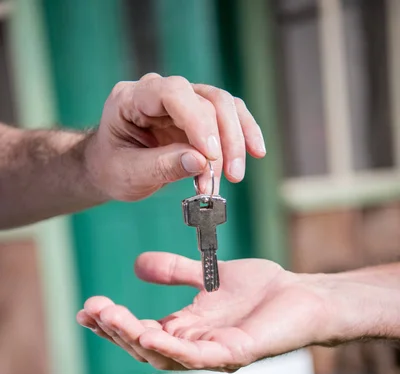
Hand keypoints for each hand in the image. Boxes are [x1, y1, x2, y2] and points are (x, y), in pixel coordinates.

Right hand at [77, 252, 335, 371]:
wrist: (305, 295)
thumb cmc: (264, 291)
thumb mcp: (208, 276)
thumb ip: (177, 272)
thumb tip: (138, 265)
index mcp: (187, 332)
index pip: (141, 333)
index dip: (113, 325)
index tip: (87, 309)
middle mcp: (195, 349)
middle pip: (145, 348)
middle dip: (116, 331)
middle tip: (93, 309)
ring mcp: (214, 356)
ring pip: (163, 356)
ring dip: (133, 339)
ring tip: (109, 317)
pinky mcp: (235, 355)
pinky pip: (196, 357)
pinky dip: (170, 349)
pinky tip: (147, 336)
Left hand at [84, 74, 265, 201]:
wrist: (109, 171)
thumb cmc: (113, 169)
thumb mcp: (129, 174)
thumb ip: (163, 166)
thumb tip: (201, 163)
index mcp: (131, 98)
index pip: (172, 93)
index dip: (197, 121)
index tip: (210, 155)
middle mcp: (159, 92)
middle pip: (205, 99)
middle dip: (223, 139)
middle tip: (229, 175)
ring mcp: (181, 103)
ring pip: (223, 106)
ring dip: (235, 140)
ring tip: (235, 175)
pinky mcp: (198, 117)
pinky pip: (228, 118)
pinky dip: (243, 136)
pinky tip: (256, 152)